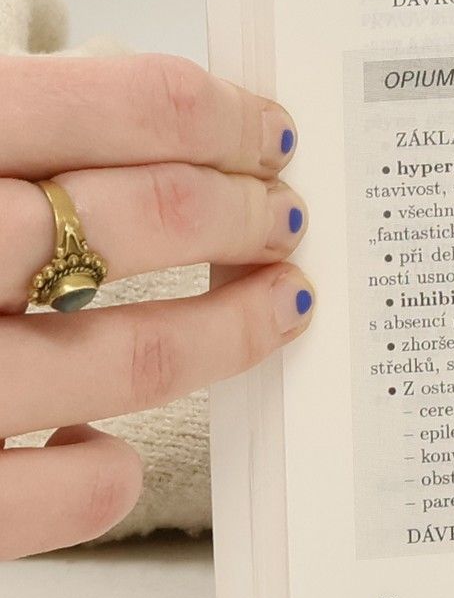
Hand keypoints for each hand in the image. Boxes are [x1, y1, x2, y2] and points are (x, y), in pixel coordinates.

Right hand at [0, 57, 311, 556]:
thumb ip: (1, 118)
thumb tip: (151, 111)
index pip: (126, 103)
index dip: (225, 116)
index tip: (269, 133)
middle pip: (149, 218)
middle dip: (245, 215)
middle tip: (282, 217)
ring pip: (127, 356)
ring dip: (228, 330)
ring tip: (274, 308)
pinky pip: (53, 495)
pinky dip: (102, 473)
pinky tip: (101, 446)